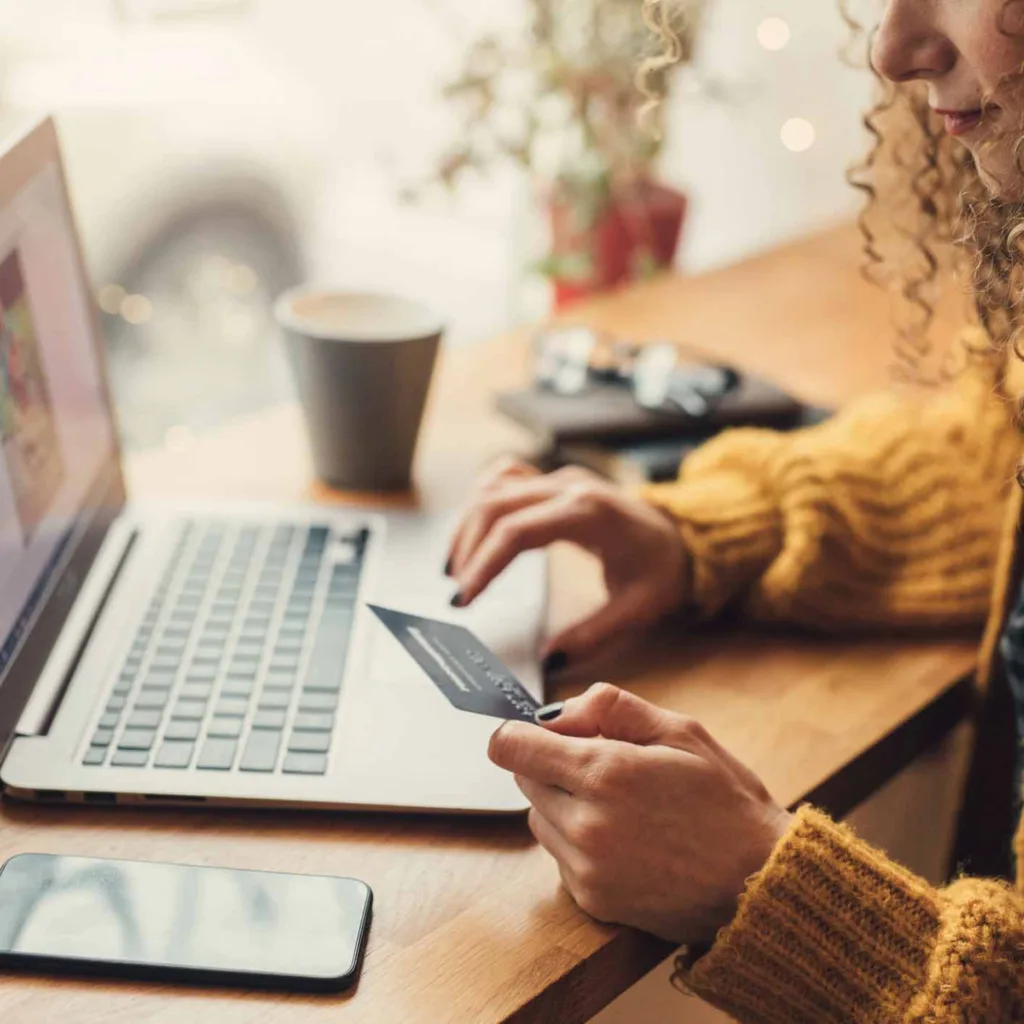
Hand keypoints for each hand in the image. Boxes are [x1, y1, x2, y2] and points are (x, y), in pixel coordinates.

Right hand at [446, 459, 688, 668]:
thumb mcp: (637, 608)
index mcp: (588, 513)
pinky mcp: (553, 482)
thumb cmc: (661, 568)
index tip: (463, 599)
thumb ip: (593, 635)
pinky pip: (505, 479)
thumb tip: (548, 660)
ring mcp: (559, 479)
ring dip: (468, 526)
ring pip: (494, 489)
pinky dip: (482, 503)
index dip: (484, 564)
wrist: (683, 535)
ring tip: (456, 569)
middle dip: (468, 549)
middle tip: (456, 593)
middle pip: (496, 506)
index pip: (517, 531)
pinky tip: (473, 533)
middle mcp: (569, 487)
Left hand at [488, 683, 791, 945]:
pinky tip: (627, 840)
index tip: (541, 733)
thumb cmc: (726, 800)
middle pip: (525, 780)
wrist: (760, 882)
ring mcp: (586, 868)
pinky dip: (579, 843)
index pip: (512, 748)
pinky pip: (560, 857)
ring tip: (621, 805)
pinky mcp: (592, 901)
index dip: (520, 733)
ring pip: (539, 818)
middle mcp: (585, 824)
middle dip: (553, 765)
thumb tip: (557, 713)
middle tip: (607, 766)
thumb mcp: (680, 731)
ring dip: (563, 804)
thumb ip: (611, 707)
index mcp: (604, 773)